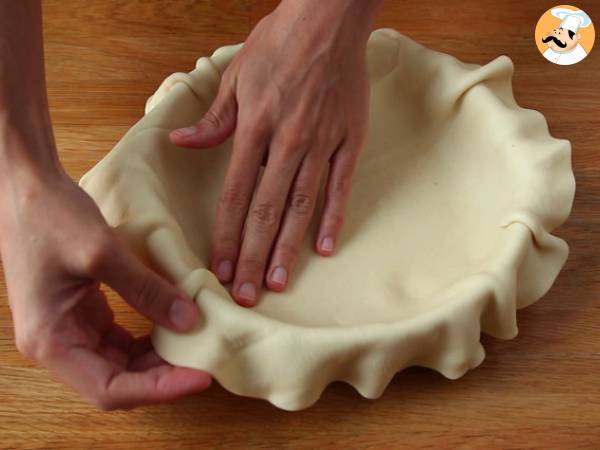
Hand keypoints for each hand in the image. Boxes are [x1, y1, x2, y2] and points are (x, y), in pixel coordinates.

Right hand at [0, 168, 210, 409]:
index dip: (158, 389)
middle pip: (116, 381)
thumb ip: (146, 290)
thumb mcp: (103, 252)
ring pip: (120, 363)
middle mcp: (56, 344)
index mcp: (50, 340)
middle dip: (162, 377)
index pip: (109, 389)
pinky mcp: (82, 313)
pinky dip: (148, 340)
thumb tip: (189, 320)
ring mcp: (68, 329)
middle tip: (206, 362)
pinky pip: (119, 340)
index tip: (200, 376)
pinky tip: (175, 330)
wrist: (25, 186)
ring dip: (157, 361)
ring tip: (196, 349)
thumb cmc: (51, 215)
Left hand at [170, 0, 378, 305]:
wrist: (328, 17)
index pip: (235, 193)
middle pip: (266, 209)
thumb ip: (213, 118)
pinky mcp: (349, 139)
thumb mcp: (236, 74)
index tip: (218, 268)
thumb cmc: (279, 42)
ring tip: (277, 282)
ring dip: (288, 247)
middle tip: (246, 295)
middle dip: (253, 255)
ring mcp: (322, 142)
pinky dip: (333, 217)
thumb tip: (182, 143)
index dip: (226, 235)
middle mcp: (288, 140)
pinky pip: (340, 186)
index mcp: (255, 125)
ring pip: (302, 205)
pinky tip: (325, 248)